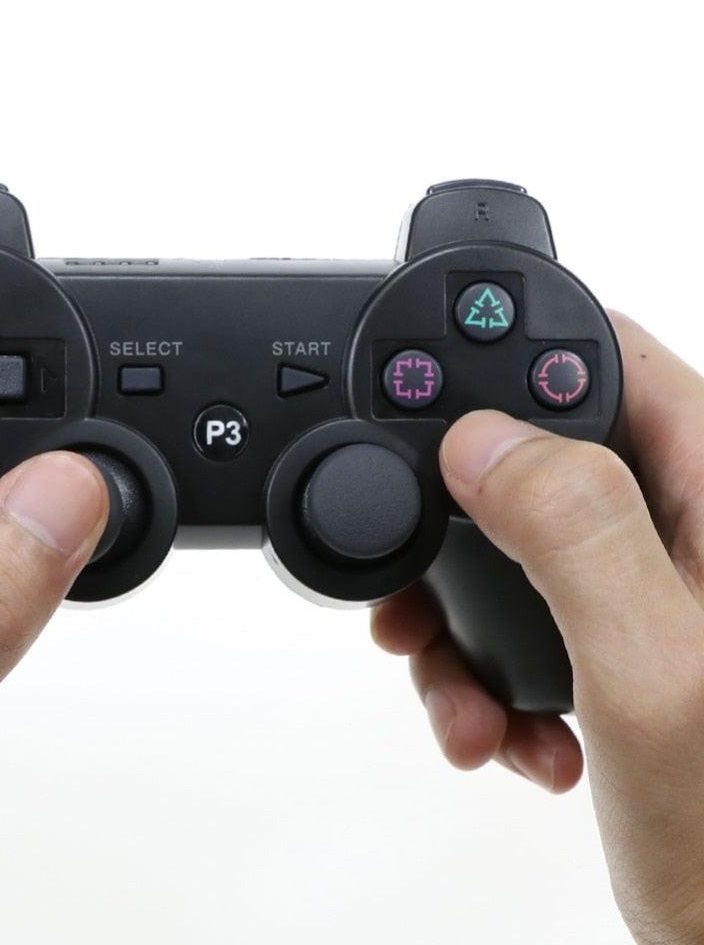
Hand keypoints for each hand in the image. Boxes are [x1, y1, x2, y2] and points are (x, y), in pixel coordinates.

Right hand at [372, 312, 703, 942]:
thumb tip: (482, 441)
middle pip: (536, 460)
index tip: (431, 414)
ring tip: (467, 705)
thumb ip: (575, 539)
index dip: (510, 367)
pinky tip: (509, 734)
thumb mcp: (654, 678)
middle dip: (457, 528)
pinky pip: (520, 616)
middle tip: (421, 589)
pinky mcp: (621, 639)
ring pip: (511, 547)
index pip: (610, 363)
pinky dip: (487, 674)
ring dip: (462, 622)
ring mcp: (654, 588)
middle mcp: (690, 530)